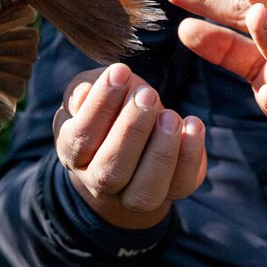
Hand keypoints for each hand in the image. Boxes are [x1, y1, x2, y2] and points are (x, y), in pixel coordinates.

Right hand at [53, 64, 206, 228]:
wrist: (133, 143)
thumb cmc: (109, 111)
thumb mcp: (90, 93)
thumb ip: (81, 90)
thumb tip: (83, 94)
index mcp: (73, 153)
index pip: (81, 137)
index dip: (100, 104)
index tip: (120, 71)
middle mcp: (98, 181)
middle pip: (110, 170)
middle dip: (131, 130)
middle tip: (147, 94)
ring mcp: (133, 194)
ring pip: (144, 191)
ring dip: (161, 152)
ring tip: (170, 117)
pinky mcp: (171, 192)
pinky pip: (181, 184)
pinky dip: (190, 156)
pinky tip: (192, 124)